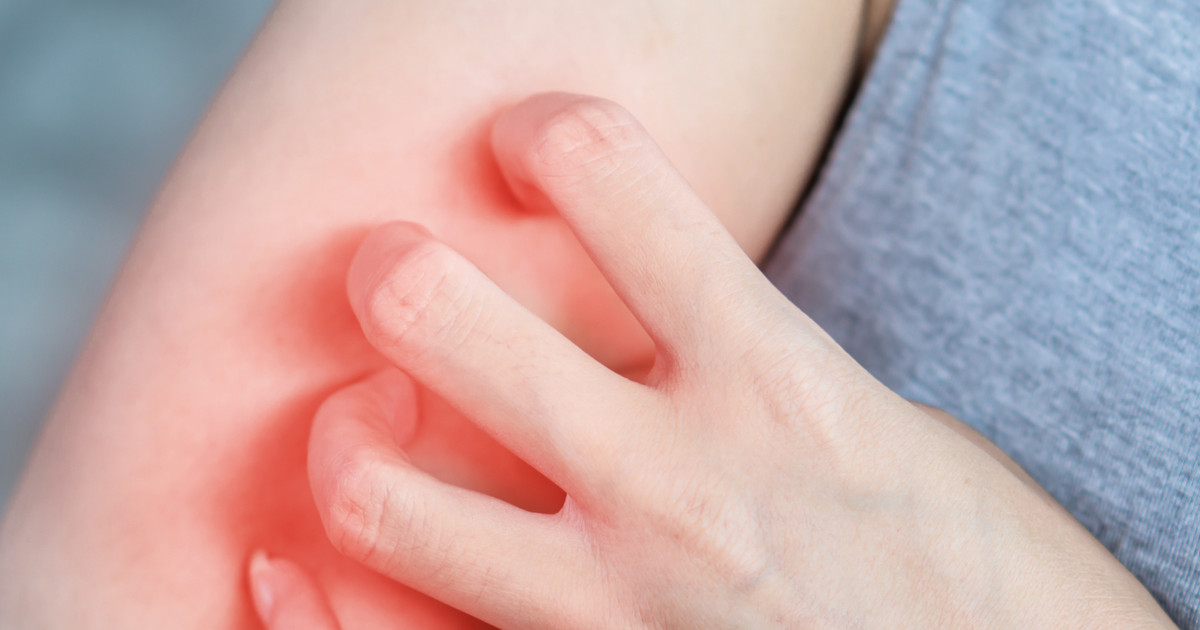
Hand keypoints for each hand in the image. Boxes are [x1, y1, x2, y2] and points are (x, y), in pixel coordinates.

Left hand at [251, 93, 1175, 628]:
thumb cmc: (973, 567)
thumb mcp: (892, 424)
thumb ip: (757, 360)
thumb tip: (655, 309)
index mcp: (781, 388)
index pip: (624, 191)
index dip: (557, 132)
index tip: (538, 139)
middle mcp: (681, 490)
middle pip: (449, 324)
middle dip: (397, 271)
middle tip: (398, 271)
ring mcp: (623, 610)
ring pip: (384, 502)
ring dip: (349, 436)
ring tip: (375, 422)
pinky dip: (311, 609)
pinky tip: (289, 568)